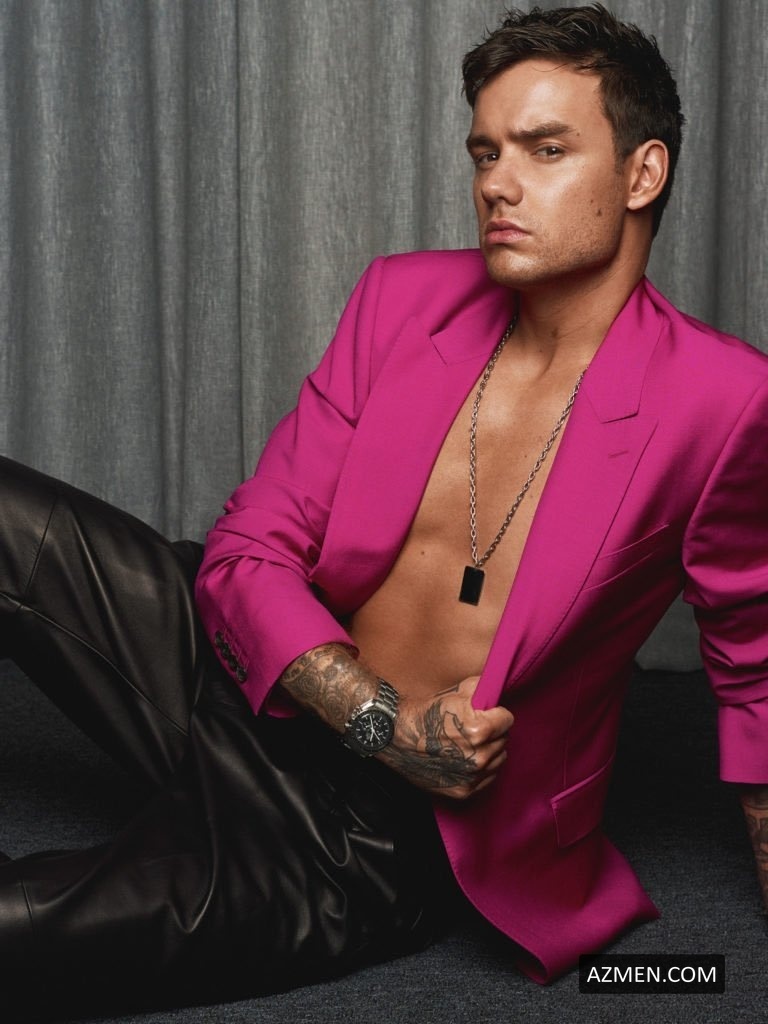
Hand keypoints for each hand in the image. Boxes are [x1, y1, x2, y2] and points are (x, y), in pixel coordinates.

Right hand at [379, 675, 513, 799]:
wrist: (397, 736)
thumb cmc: (426, 713)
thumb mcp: (458, 690)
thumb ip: (485, 689)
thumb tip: (499, 690)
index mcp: (479, 731)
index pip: (508, 720)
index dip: (496, 713)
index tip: (486, 713)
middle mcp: (478, 757)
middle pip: (504, 740)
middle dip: (493, 731)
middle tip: (475, 726)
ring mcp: (471, 777)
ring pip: (499, 760)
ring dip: (490, 750)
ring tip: (469, 742)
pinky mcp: (464, 791)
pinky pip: (488, 778)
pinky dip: (482, 768)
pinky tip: (465, 757)